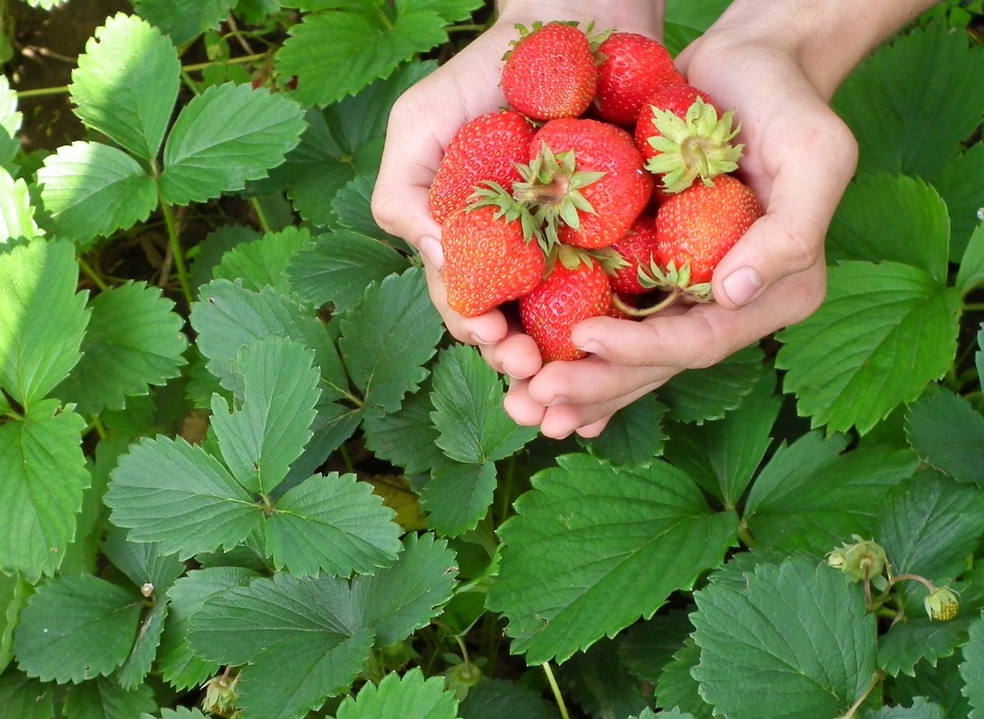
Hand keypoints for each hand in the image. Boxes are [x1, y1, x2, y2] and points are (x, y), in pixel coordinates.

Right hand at [371, 1, 669, 382]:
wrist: (572, 23)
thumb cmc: (485, 74)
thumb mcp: (419, 125)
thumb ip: (401, 194)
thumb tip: (438, 260)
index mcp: (475, 245)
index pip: (470, 304)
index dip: (478, 329)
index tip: (492, 337)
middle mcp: (525, 259)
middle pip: (522, 326)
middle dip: (522, 357)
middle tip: (532, 366)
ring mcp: (578, 249)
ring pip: (571, 322)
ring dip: (570, 356)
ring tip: (575, 369)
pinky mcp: (631, 232)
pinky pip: (629, 285)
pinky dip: (625, 321)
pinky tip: (625, 342)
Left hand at [501, 28, 858, 437]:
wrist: (745, 67)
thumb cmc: (787, 102)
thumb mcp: (816, 153)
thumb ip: (791, 229)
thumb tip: (734, 294)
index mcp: (775, 294)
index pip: (701, 341)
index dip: (641, 350)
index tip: (583, 339)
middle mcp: (726, 307)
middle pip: (654, 365)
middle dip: (594, 386)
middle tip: (535, 399)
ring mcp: (681, 294)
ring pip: (625, 357)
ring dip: (575, 385)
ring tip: (522, 405)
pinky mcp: (645, 272)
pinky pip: (605, 318)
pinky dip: (569, 350)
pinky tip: (531, 374)